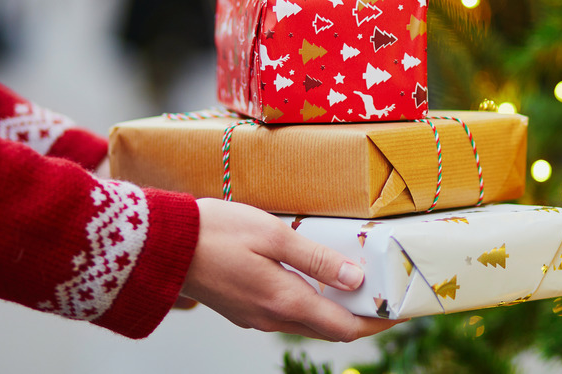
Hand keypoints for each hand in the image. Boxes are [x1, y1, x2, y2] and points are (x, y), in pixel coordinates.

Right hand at [180, 198, 401, 341]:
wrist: (163, 245)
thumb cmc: (216, 233)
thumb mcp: (273, 235)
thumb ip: (316, 259)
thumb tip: (354, 279)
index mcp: (284, 302)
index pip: (344, 327)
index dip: (376, 322)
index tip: (399, 310)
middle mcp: (272, 318)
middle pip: (328, 328)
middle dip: (360, 316)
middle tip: (382, 294)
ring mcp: (255, 317)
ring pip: (307, 321)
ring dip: (334, 308)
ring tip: (354, 282)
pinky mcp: (243, 309)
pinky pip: (286, 312)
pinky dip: (309, 302)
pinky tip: (314, 278)